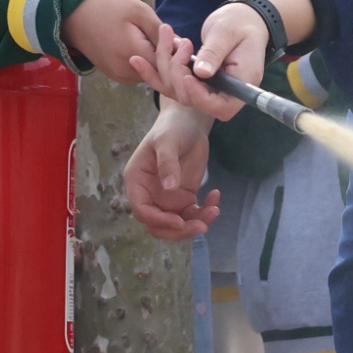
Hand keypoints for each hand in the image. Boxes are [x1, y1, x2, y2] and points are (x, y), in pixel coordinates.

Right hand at [59, 0, 175, 88]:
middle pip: (160, 75)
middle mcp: (127, 73)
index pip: (169, 68)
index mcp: (134, 56)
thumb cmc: (107, 8)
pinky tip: (146, 46)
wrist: (73, 14)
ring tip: (159, 40)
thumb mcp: (139, 12)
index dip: (180, 57)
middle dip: (172, 61)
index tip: (186, 42)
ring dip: (159, 61)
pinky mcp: (115, 75)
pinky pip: (139, 72)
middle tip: (176, 41)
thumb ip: (160, 32)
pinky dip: (147, 62)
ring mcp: (120, 76)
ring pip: (150, 75)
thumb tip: (179, 47)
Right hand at [121, 104, 219, 239]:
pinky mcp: (184, 197)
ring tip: (214, 210)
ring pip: (177, 223)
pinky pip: (193, 214)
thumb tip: (170, 187)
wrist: (188, 122)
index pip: (142, 211)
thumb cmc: (172, 128)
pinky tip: (215, 196)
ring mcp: (167, 198)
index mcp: (137, 182)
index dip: (159, 221)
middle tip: (201, 226)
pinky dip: (205, 211)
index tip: (180, 222)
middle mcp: (150, 194)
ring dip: (195, 223)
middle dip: (179, 230)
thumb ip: (167, 163)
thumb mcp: (167, 141)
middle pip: (159, 225)